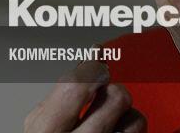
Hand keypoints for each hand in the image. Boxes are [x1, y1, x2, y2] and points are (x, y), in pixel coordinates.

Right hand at [24, 59, 145, 132]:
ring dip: (129, 118)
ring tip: (112, 127)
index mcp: (46, 132)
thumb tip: (93, 55)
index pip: (76, 85)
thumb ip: (62, 95)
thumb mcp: (41, 127)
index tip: (96, 71)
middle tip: (104, 102)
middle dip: (114, 93)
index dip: (92, 71)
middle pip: (116, 97)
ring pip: (137, 119)